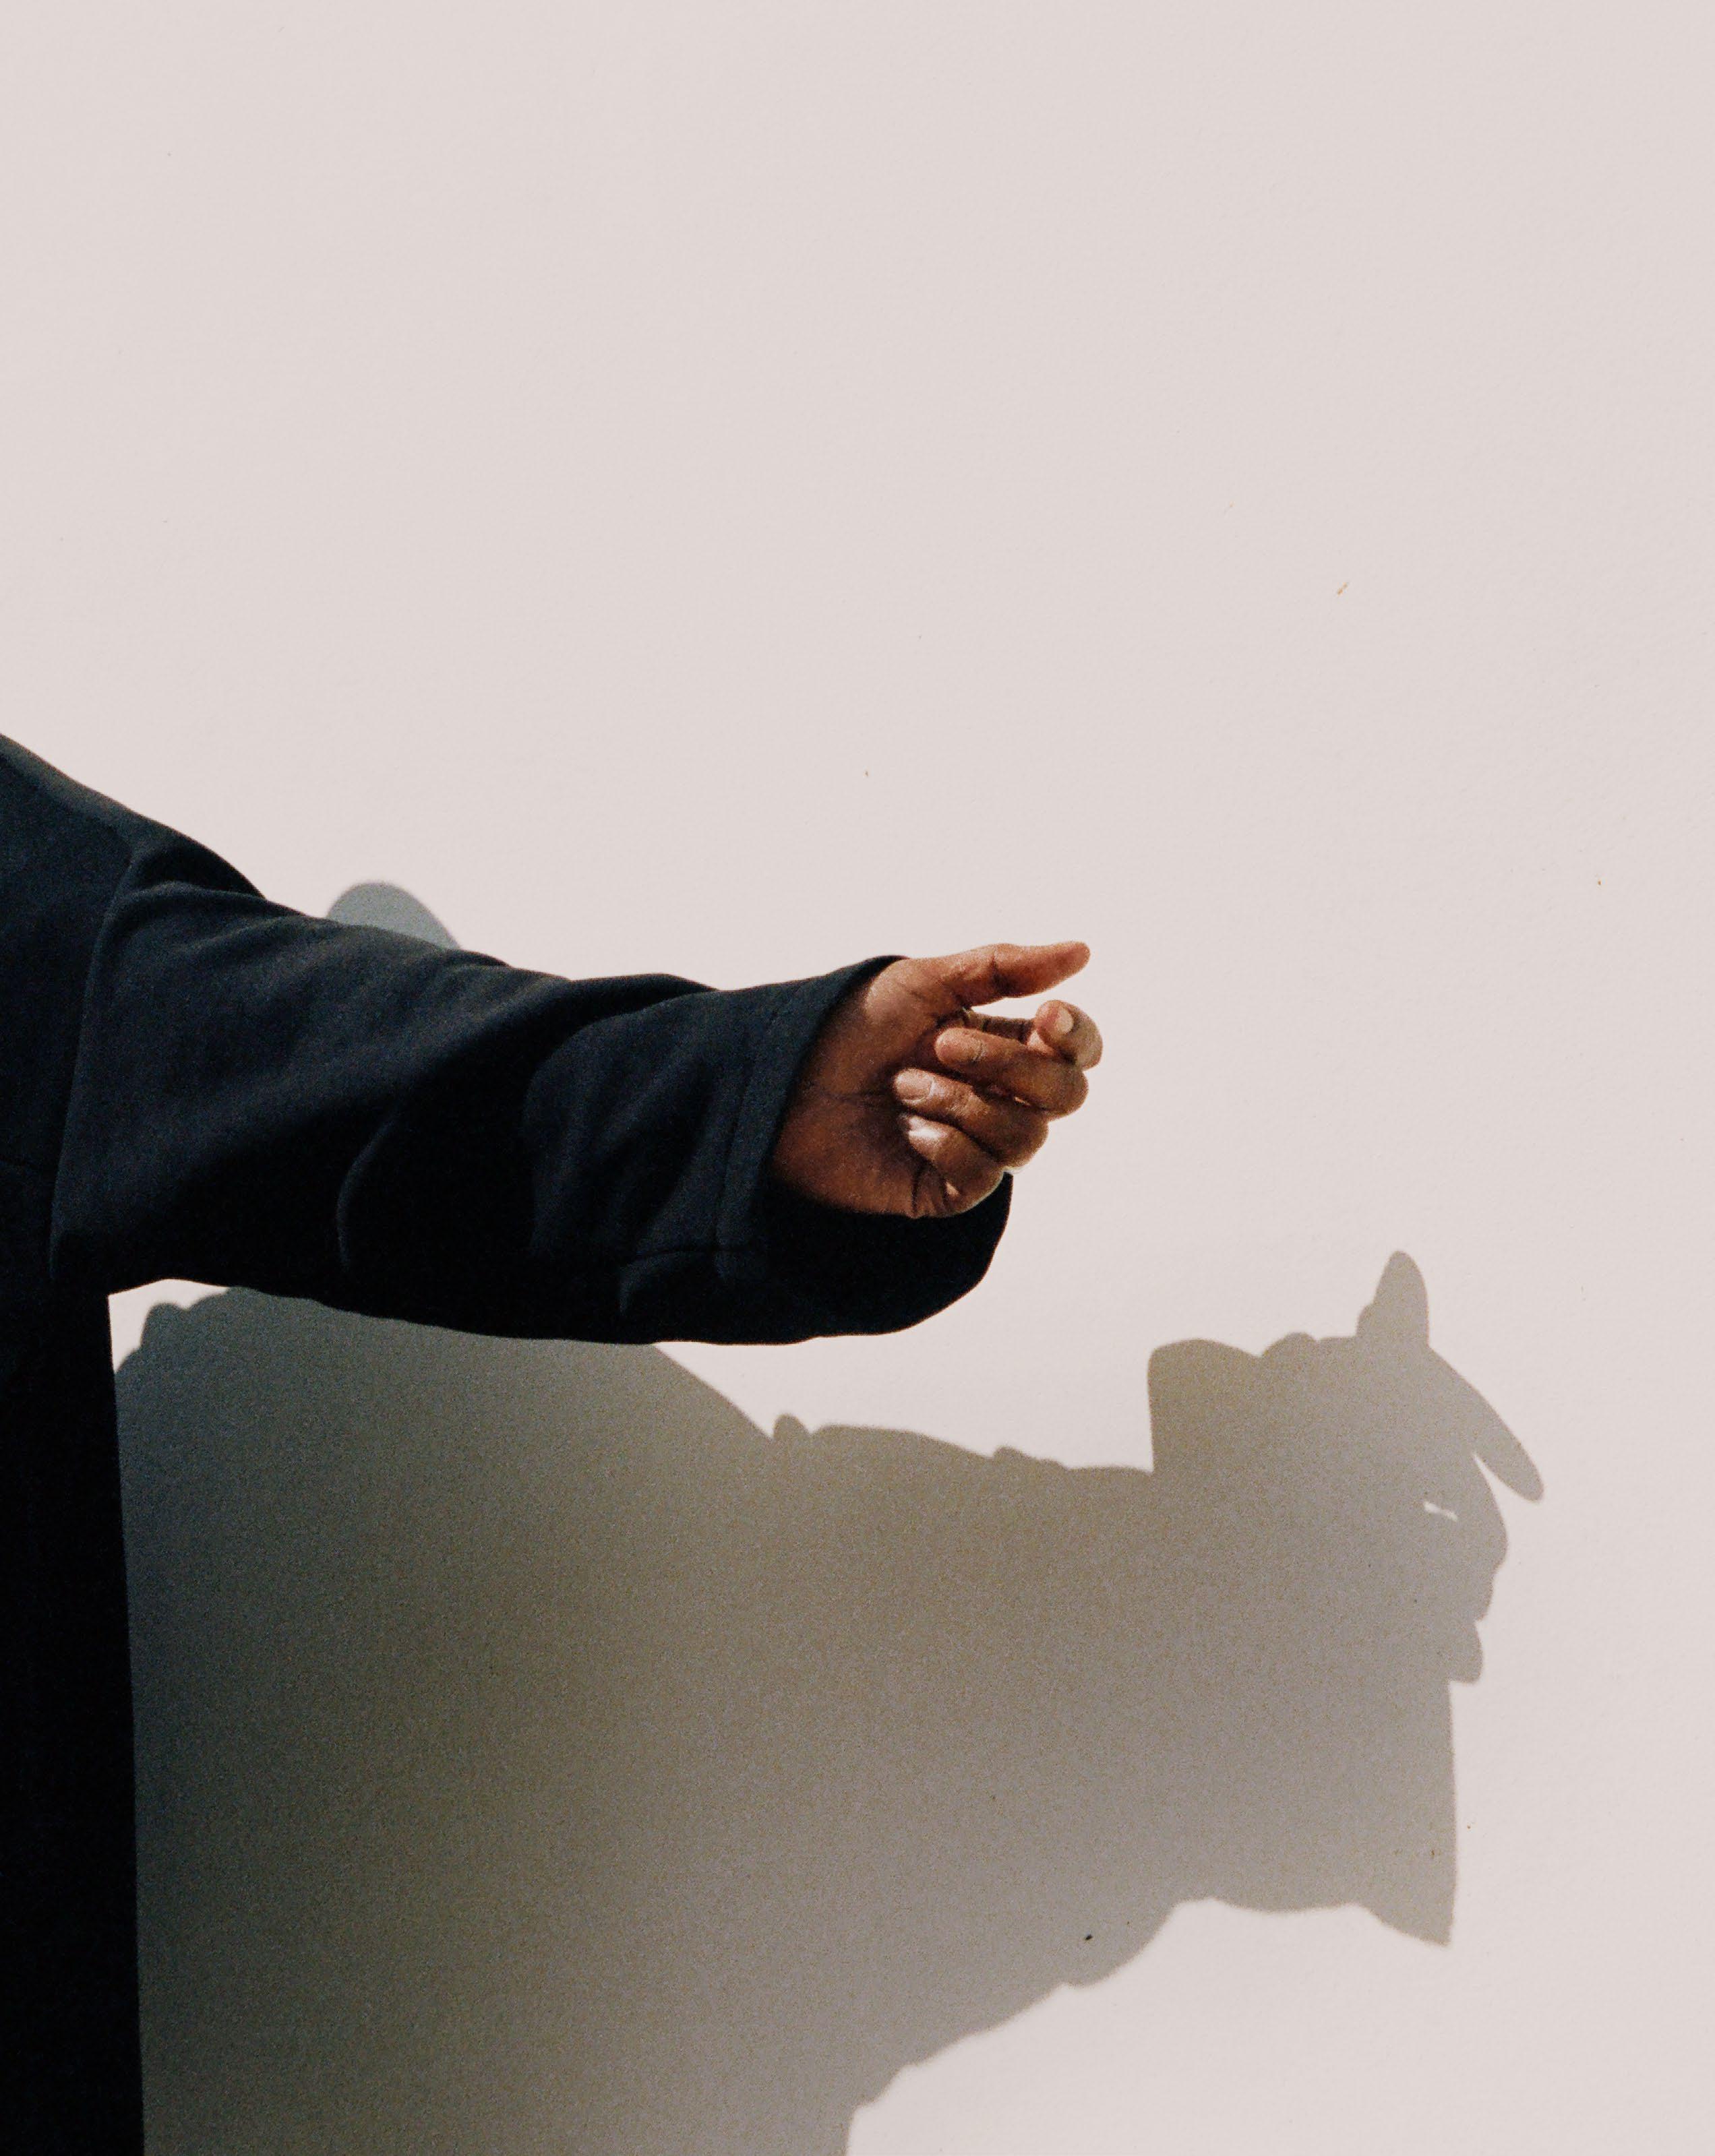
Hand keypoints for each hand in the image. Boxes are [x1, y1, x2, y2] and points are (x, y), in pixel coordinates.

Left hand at [770, 941, 1101, 1218]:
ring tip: (901, 1087)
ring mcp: (975, 1146)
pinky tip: (902, 1130)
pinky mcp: (944, 1189)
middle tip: (939, 1045)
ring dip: (961, 1104)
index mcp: (1002, 1045)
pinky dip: (943, 1143)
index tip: (1046, 1015)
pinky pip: (981, 1176)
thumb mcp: (922, 982)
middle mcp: (998, 1097)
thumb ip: (1003, 967)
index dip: (1077, 1036)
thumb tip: (1084, 950)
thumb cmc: (846, 1026)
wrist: (779, 1080)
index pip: (1077, 1051)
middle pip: (1065, 1095)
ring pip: (1027, 1139)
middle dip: (1008, 1065)